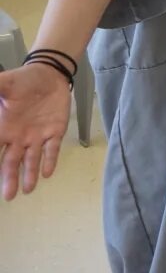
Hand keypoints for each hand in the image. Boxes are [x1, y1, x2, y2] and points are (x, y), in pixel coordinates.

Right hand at [0, 64, 71, 200]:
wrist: (49, 75)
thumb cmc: (24, 81)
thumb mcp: (5, 83)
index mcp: (3, 128)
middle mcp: (18, 137)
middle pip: (11, 162)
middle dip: (9, 179)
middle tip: (8, 197)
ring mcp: (36, 136)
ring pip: (31, 160)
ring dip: (29, 175)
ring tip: (27, 190)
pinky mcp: (55, 132)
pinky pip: (52, 149)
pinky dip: (50, 161)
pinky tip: (47, 173)